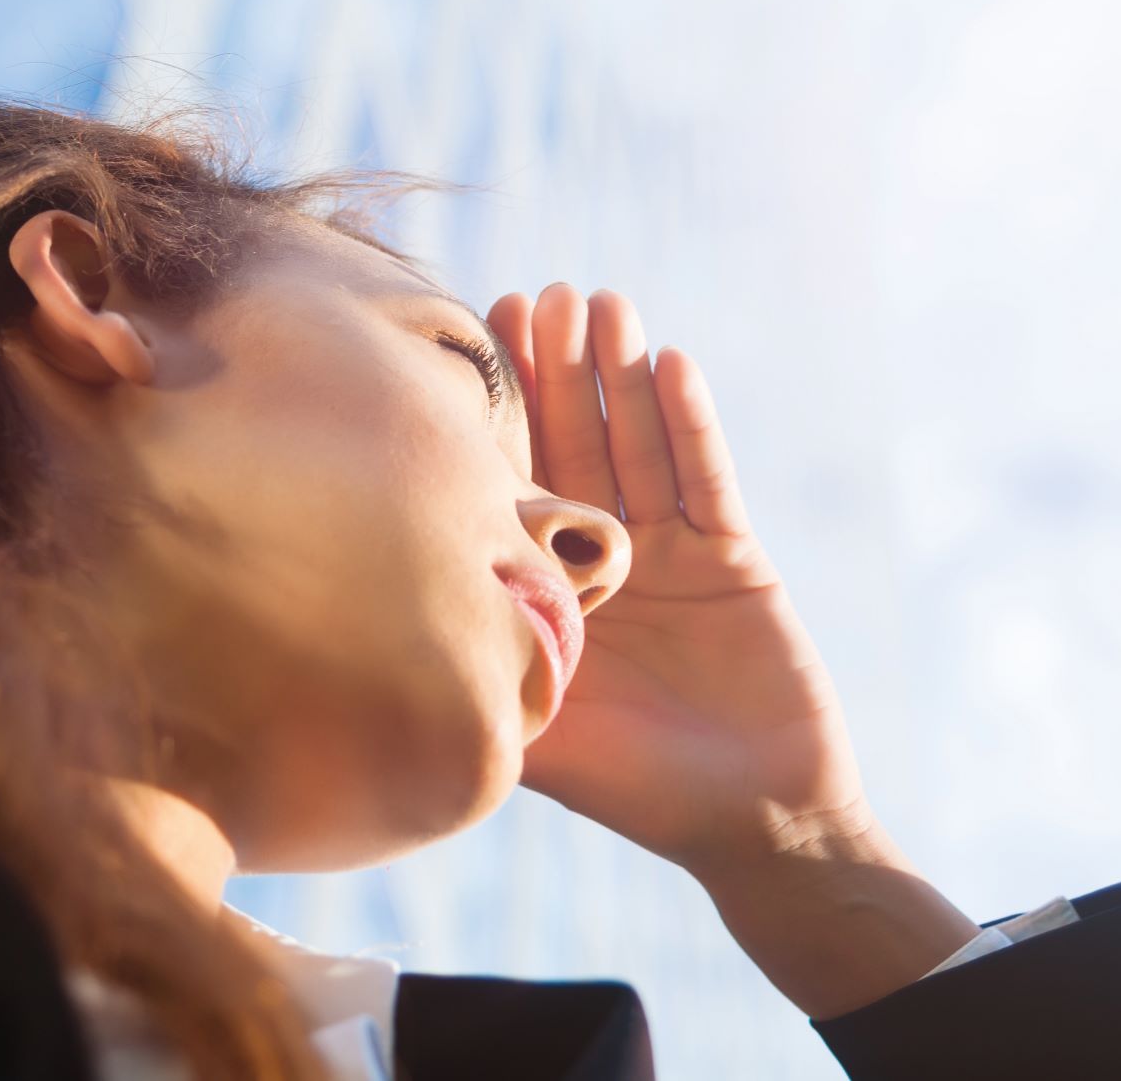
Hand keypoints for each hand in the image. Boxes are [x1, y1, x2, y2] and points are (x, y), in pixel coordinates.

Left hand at [489, 285, 978, 1017]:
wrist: (753, 824)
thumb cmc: (637, 791)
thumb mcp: (538, 733)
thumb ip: (481, 677)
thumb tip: (368, 644)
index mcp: (551, 587)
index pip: (519, 480)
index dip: (503, 412)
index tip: (479, 337)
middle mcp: (607, 557)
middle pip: (578, 442)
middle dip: (559, 371)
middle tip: (539, 295)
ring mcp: (671, 551)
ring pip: (641, 443)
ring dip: (622, 374)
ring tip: (603, 302)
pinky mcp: (735, 556)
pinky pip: (707, 477)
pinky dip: (689, 423)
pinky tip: (670, 363)